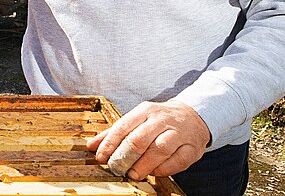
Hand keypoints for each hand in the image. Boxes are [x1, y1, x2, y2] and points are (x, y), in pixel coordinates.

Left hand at [86, 99, 209, 179]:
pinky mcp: (193, 148)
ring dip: (144, 164)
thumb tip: (91, 146)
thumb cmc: (159, 120)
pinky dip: (164, 169)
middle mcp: (162, 119)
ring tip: (133, 174)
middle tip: (117, 168)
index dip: (109, 144)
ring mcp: (179, 133)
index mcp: (145, 110)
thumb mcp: (137, 119)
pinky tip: (155, 172)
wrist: (193, 116)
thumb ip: (115, 133)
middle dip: (125, 156)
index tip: (101, 157)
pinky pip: (177, 161)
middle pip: (140, 138)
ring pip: (160, 149)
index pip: (123, 126)